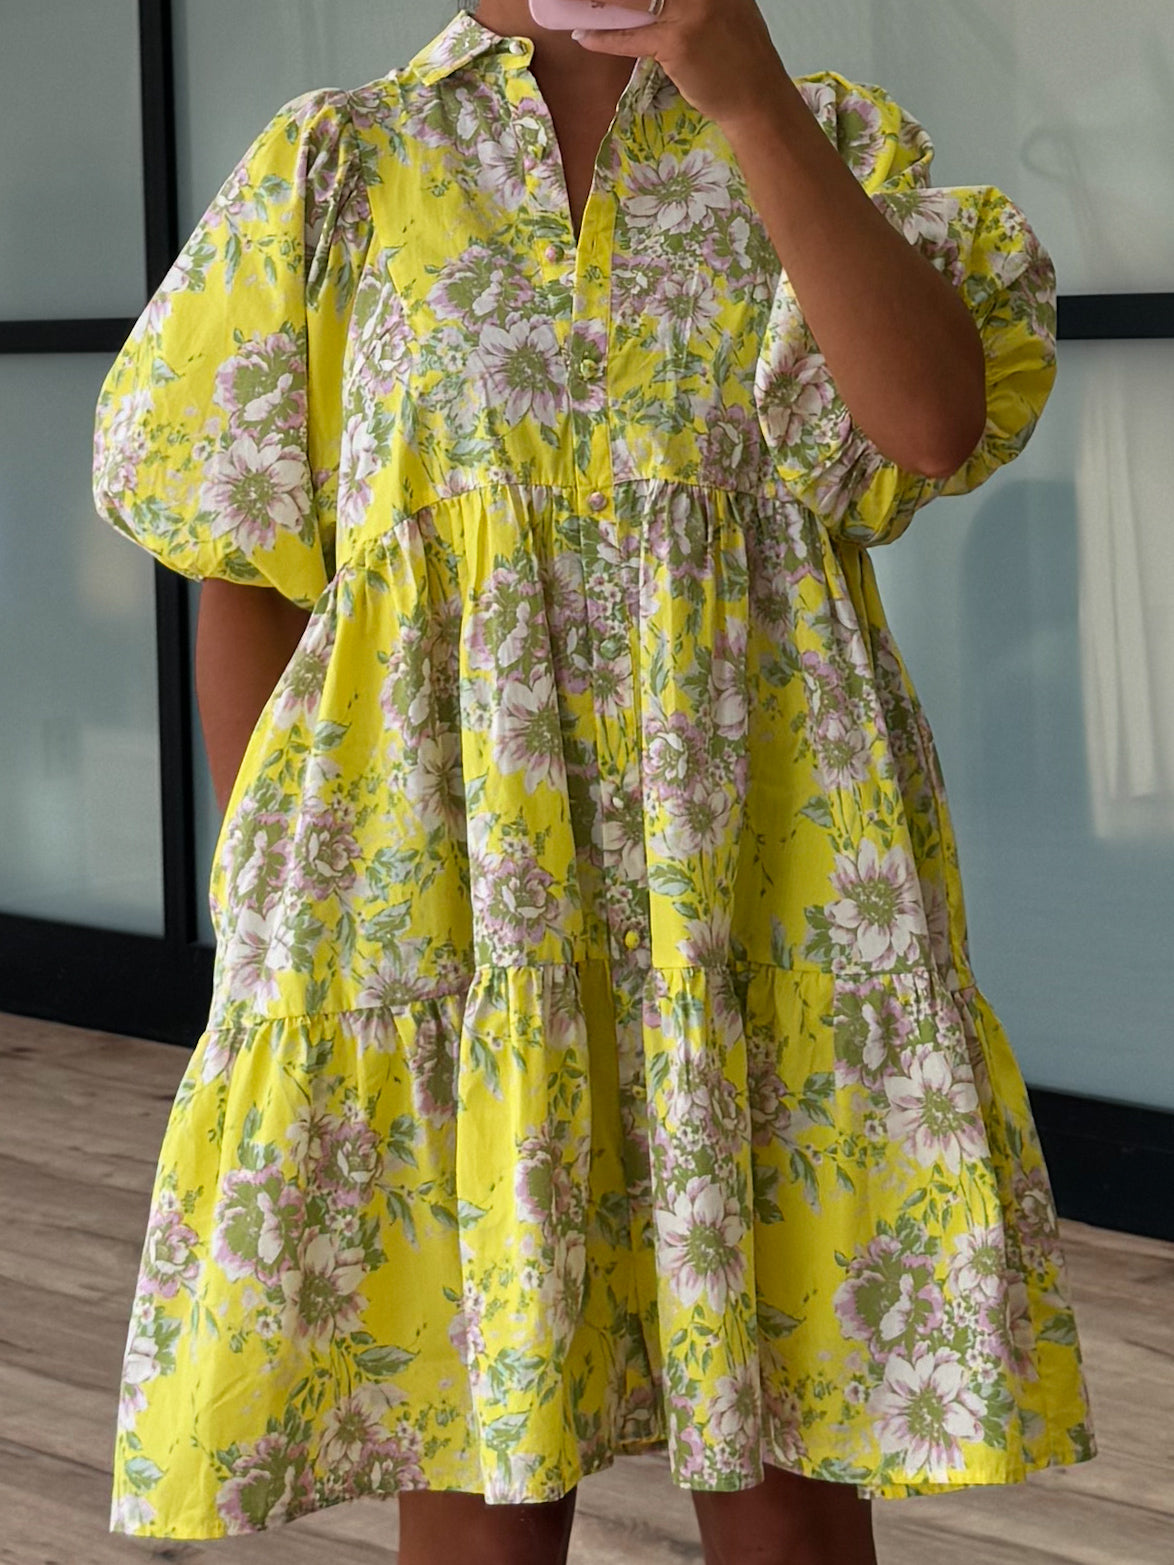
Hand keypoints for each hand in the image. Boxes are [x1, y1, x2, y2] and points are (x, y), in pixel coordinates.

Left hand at [568, 0, 788, 126]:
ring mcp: (690, 10)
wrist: (757, 96)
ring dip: (600, 4)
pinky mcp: (677, 41)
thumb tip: (654, 0)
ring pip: (633, 0)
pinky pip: (632, 36)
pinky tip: (584, 37)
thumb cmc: (738, 57)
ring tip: (575, 5)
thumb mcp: (724, 9)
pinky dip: (605, 37)